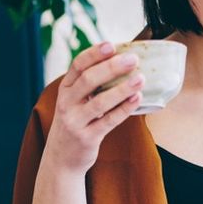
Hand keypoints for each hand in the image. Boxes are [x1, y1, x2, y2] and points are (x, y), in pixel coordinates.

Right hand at [45, 41, 143, 173]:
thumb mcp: (75, 102)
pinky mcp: (87, 138)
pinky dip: (124, 109)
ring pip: (100, 102)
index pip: (77, 66)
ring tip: (140, 79)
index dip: (94, 54)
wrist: (61, 158)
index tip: (111, 44)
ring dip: (122, 89)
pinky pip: (108, 121)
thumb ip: (90, 85)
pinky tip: (137, 98)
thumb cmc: (75, 123)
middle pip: (88, 80)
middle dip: (111, 67)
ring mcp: (75, 122)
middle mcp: (66, 103)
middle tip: (133, 59)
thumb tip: (120, 61)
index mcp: (65, 89)